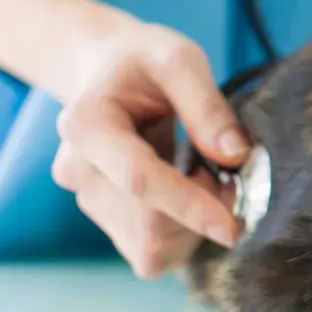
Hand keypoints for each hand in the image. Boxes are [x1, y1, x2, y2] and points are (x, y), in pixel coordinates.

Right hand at [51, 19, 249, 278]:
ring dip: (194, 226)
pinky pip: (149, 252)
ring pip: (150, 245)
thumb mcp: (180, 59)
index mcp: (87, 124)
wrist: (108, 72)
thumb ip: (207, 105)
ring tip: (207, 178)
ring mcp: (88, 199)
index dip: (189, 205)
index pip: (139, 179)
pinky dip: (183, 235)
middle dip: (202, 213)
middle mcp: (77, 169)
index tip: (232, 225)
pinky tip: (192, 197)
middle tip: (232, 178)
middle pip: (147, 223)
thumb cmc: (144, 61)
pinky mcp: (105, 219)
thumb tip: (235, 156)